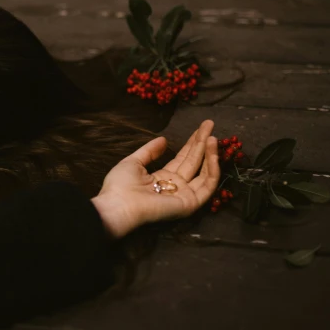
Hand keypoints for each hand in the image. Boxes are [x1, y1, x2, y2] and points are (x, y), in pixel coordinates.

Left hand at [91, 120, 219, 239]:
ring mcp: (184, 195)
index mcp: (162, 178)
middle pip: (193, 162)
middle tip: (209, 123)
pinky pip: (207, 186)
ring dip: (210, 154)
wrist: (117, 206)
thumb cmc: (120, 186)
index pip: (182, 158)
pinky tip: (212, 153)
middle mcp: (176, 186)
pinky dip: (212, 169)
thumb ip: (149, 151)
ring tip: (213, 137)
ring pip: (204, 173)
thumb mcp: (134, 162)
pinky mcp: (189, 203)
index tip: (201, 127)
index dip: (191, 143)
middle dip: (202, 143)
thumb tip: (163, 139)